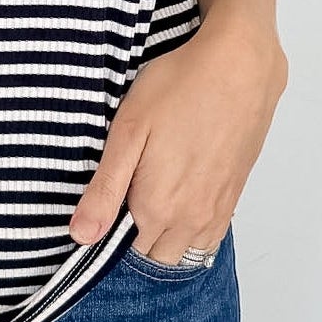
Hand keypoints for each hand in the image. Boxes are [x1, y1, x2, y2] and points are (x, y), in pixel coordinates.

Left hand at [68, 15, 287, 262]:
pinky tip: (182, 195)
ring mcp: (216, 210)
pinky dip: (192, 230)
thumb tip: (82, 235)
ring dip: (166, 237)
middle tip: (128, 195)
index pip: (123, 250)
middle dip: (136, 239)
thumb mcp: (128, 131)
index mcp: (156, 206)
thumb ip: (104, 190)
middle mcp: (190, 218)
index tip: (106, 202)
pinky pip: (210, 236)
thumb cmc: (181, 87)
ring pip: (184, 250)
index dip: (109, 230)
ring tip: (155, 194)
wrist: (240, 65)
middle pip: (154, 256)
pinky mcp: (234, 195)